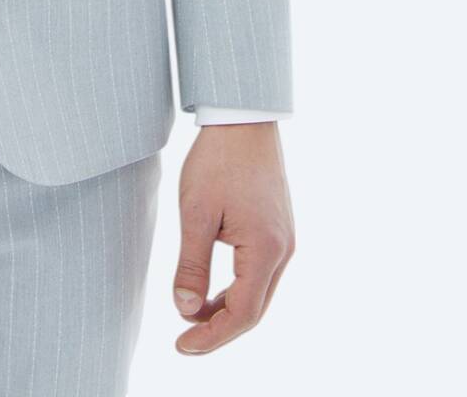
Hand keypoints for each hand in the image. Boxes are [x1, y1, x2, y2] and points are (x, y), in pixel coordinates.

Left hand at [172, 121, 294, 354]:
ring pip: (259, 293)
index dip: (212, 336)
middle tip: (184, 342)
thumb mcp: (196, 213)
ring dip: (228, 310)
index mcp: (266, 249)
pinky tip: (212, 291)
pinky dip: (236, 289)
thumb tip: (185, 311)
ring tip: (192, 318)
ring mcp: (285, 240)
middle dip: (219, 330)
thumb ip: (192, 266)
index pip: (242, 314)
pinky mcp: (279, 229)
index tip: (181, 346)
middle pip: (254, 310)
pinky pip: (260, 274)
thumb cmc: (217, 160)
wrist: (244, 119)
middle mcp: (284, 250)